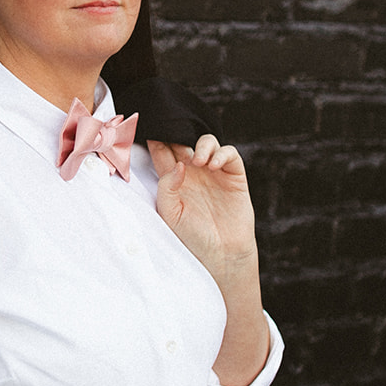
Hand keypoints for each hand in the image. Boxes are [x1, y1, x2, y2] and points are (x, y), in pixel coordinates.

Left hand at [148, 135, 256, 289]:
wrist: (221, 254)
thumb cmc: (192, 237)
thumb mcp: (170, 214)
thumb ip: (167, 187)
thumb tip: (178, 164)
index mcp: (173, 180)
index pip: (162, 151)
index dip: (158, 139)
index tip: (151, 131)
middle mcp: (193, 173)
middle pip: (184, 141)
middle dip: (180, 134)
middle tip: (176, 137)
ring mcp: (214, 172)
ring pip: (207, 142)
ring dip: (203, 145)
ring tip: (199, 162)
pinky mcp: (234, 176)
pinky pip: (229, 154)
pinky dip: (222, 154)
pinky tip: (213, 166)